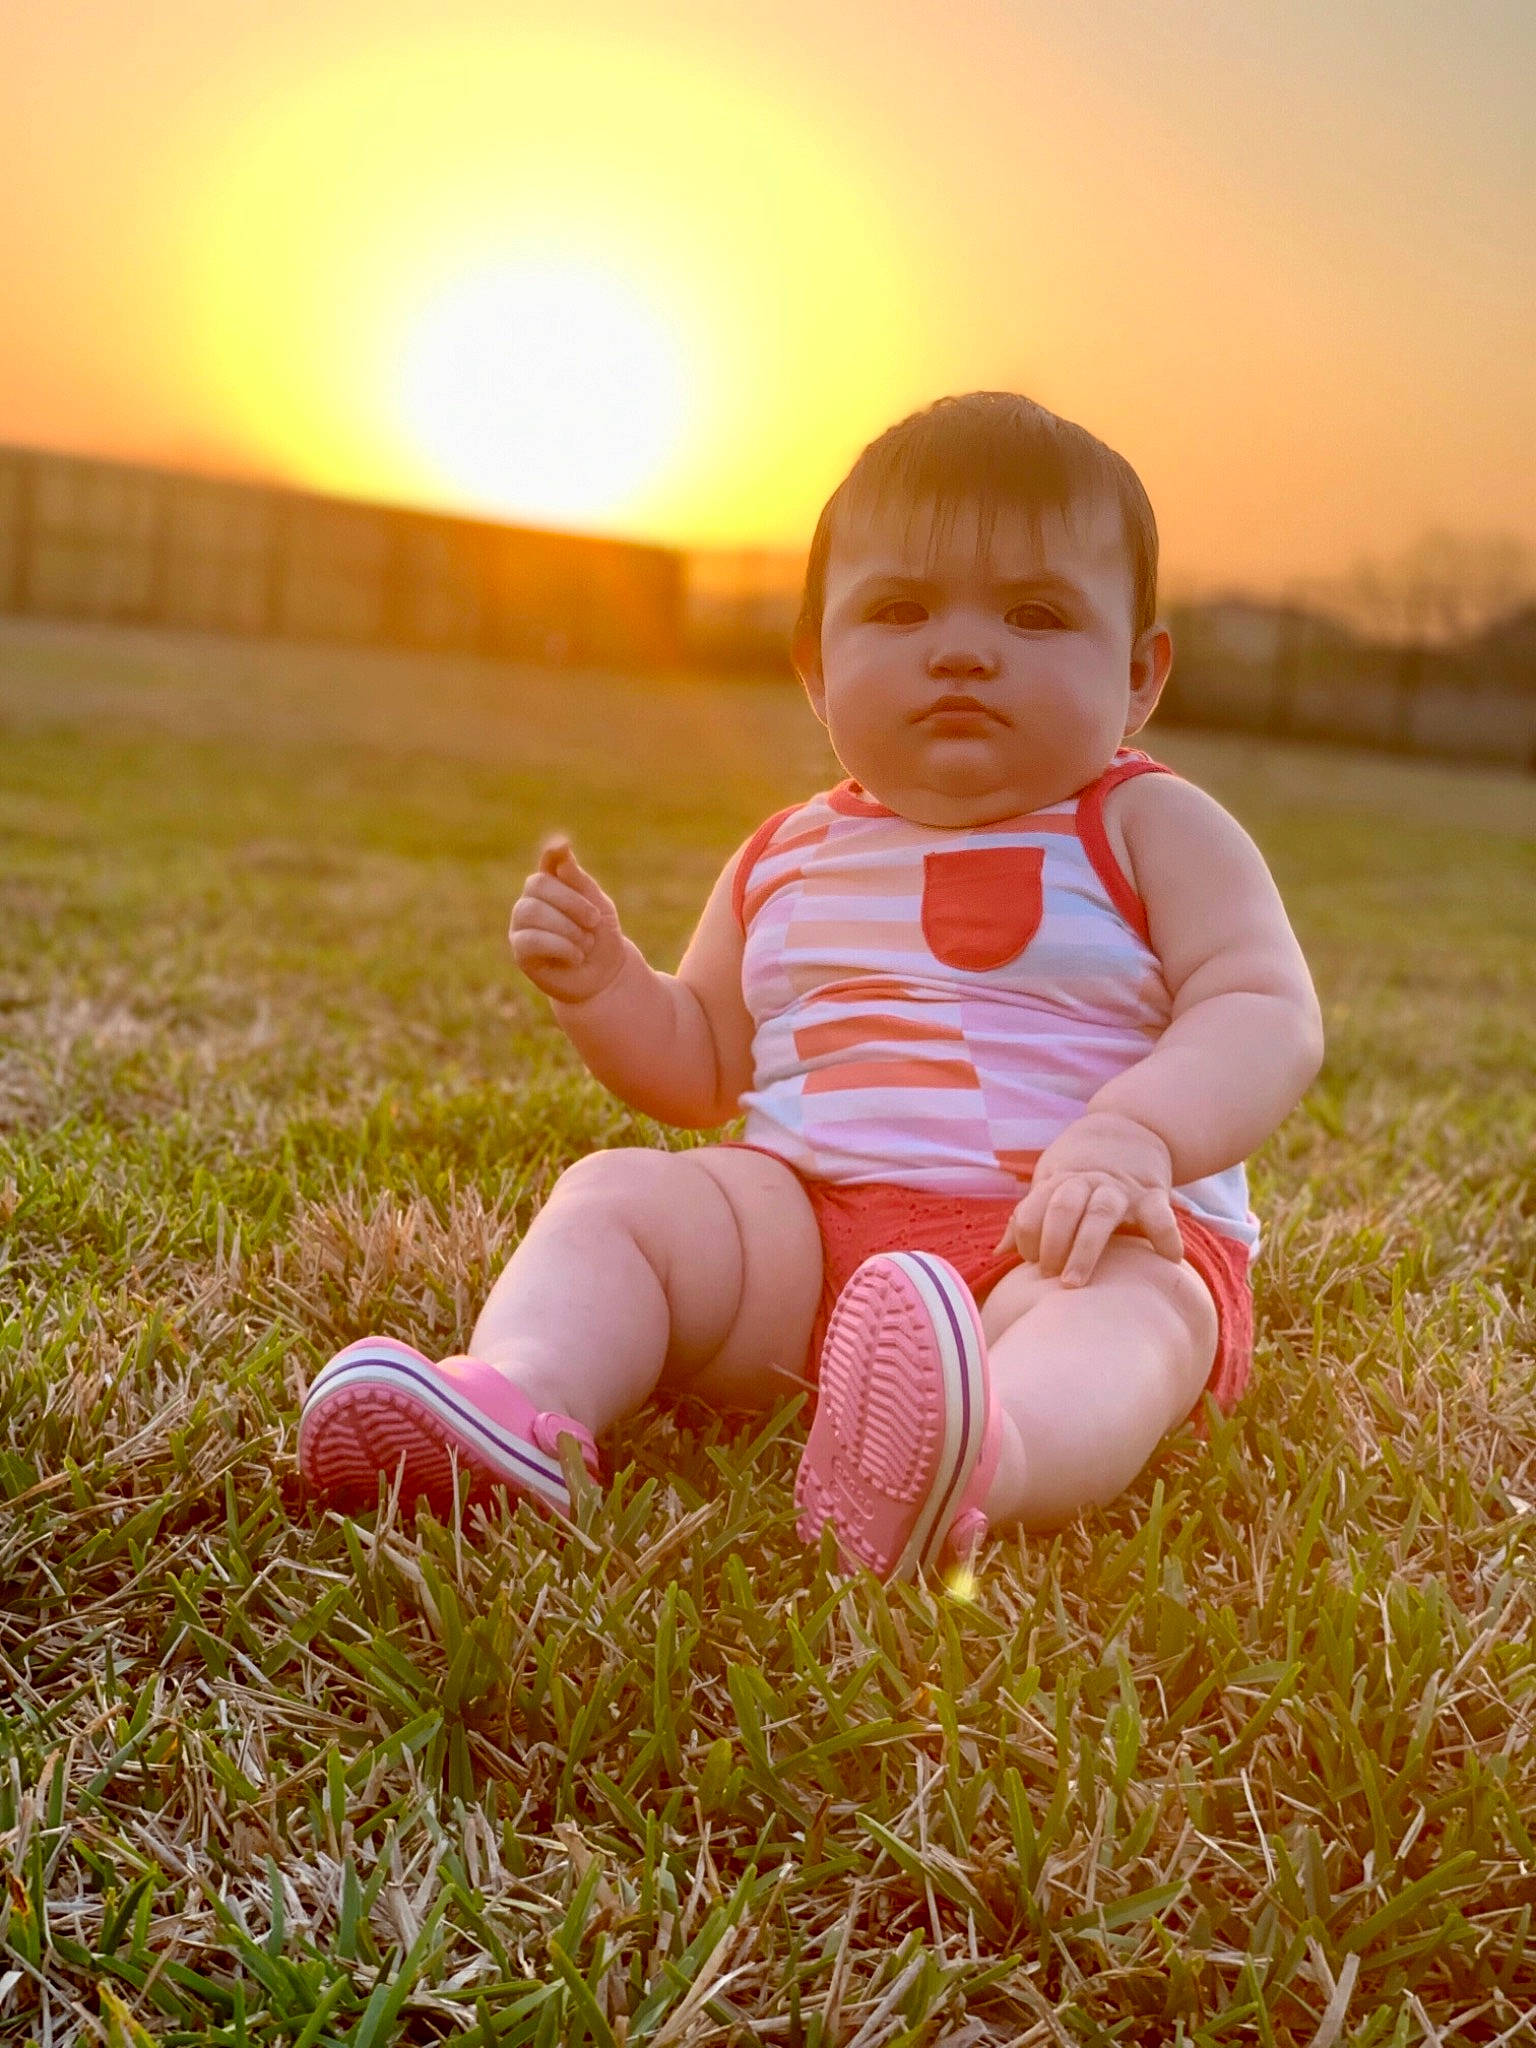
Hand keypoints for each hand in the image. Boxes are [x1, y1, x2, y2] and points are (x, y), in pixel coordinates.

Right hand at [509, 837, 626, 1003]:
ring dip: (567, 928)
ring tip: (586, 944)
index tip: (562, 846)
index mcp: (554, 884)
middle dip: (572, 902)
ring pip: (532, 911)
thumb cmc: (601, 939)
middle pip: (538, 884)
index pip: (549, 861)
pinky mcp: (521, 950)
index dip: (552, 852)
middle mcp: (533, 899)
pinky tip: (576, 957)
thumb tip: (559, 849)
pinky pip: (530, 939)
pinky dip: (560, 947)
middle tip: (594, 922)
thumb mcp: (598, 907)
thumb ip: (579, 881)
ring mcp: (522, 924)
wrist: (605, 978)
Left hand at [991, 1112, 1182, 1286]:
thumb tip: (999, 1252)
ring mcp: (1121, 1188)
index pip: (1032, 1207)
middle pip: (1063, 1207)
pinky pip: (1160, 1214)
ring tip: (1075, 1282)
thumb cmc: (1081, 1168)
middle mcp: (1088, 1182)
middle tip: (1049, 1276)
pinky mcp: (1153, 1193)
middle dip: (1051, 1243)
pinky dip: (1165, 1236)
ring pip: (1101, 1212)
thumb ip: (1029, 1218)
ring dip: (1085, 1247)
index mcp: (1059, 1180)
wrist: (1131, 1126)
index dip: (1026, 1237)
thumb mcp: (1051, 1183)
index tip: (1030, 1262)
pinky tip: (1166, 1260)